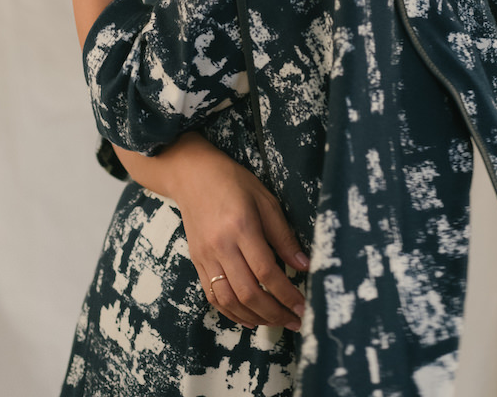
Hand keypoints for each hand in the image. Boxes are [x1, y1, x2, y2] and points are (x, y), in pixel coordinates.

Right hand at [172, 146, 308, 330]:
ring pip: (229, 300)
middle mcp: (221, 246)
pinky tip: (249, 318)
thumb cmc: (233, 182)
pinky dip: (232, 312)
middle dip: (274, 313)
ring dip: (255, 317)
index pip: (266, 271)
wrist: (192, 175)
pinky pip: (213, 296)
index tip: (303, 306)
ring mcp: (205, 256)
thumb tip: (304, 265)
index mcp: (241, 227)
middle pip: (248, 292)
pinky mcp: (196, 262)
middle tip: (294, 321)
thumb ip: (283, 235)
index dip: (287, 293)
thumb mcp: (265, 200)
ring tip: (276, 322)